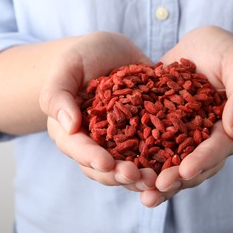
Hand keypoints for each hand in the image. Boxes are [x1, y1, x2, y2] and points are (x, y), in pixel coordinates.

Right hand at [40, 32, 155, 188]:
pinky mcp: (142, 136)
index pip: (78, 148)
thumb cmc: (85, 56)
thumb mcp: (68, 66)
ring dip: (141, 177)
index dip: (91, 158)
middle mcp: (95, 142)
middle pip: (103, 167)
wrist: (113, 52)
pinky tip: (174, 166)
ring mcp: (120, 142)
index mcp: (72, 131)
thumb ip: (58, 94)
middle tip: (138, 177)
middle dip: (119, 175)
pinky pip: (150, 154)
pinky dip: (160, 163)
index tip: (106, 163)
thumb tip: (68, 126)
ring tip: (158, 180)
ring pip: (127, 167)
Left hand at [140, 26, 232, 206]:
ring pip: (178, 165)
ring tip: (143, 195)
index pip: (219, 147)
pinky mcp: (170, 131)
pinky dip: (147, 164)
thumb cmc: (225, 50)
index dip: (203, 160)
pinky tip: (129, 174)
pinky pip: (159, 151)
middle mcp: (212, 138)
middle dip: (177, 179)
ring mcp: (190, 137)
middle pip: (197, 165)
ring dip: (161, 181)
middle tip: (156, 190)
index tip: (185, 172)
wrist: (203, 48)